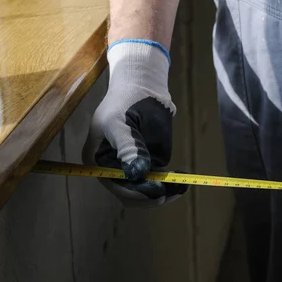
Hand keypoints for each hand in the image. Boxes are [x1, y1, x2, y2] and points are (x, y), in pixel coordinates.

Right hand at [83, 39, 186, 206]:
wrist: (143, 86)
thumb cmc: (125, 101)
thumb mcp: (120, 122)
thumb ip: (129, 147)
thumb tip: (138, 172)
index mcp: (98, 160)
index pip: (114, 184)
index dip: (134, 191)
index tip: (154, 191)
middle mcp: (114, 167)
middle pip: (131, 192)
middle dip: (150, 194)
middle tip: (170, 191)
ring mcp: (134, 165)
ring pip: (147, 189)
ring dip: (164, 191)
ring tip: (181, 187)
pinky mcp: (150, 161)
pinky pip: (160, 178)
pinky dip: (171, 182)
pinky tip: (184, 181)